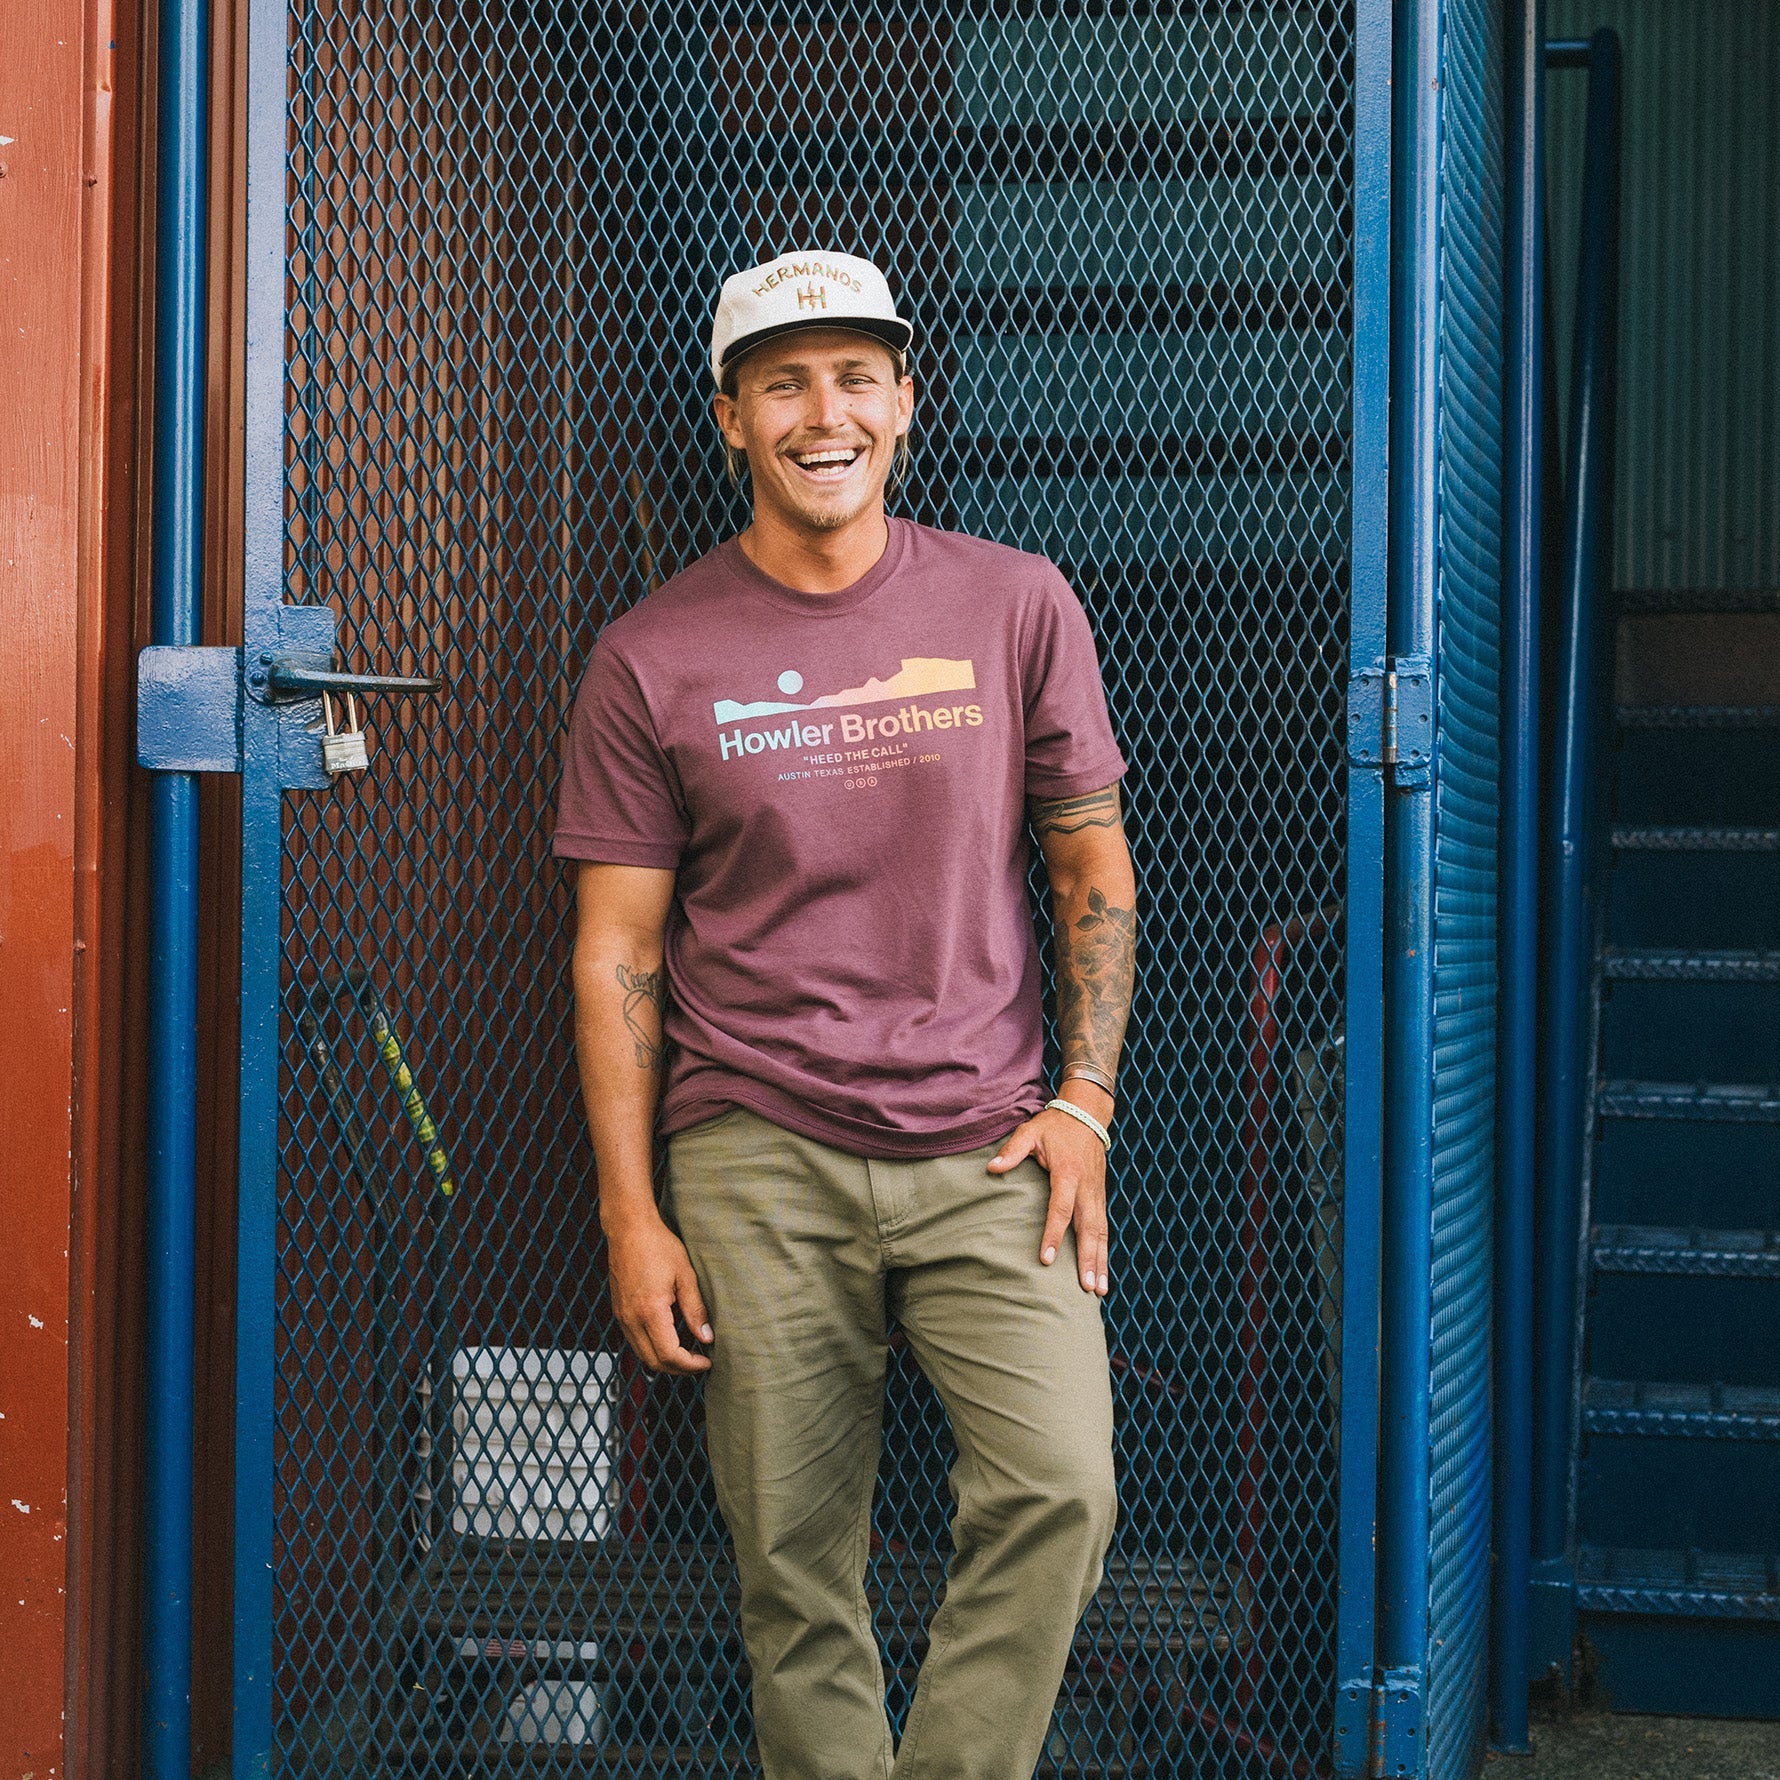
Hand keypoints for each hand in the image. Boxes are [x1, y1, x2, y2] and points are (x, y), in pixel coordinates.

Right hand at [603, 1212, 712, 1373]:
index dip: (690, 1365)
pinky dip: (652, 1348)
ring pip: (642, 1354)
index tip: (707, 1361)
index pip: (670, 1355)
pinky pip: (634, 1341)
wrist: (628, 1228)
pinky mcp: (619, 1311)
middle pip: (653, 1362)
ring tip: (687, 1353)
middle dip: (678, 1369)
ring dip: (664, 1360)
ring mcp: (622, 1316)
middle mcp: (631, 1319)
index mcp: (650, 1311)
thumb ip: (695, 1309)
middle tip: (699, 1362)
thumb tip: (706, 1337)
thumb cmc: (658, 1245)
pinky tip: (669, 1338)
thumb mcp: (685, 1275)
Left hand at [987, 1101, 1109, 1297]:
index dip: (1053, 1234)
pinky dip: (1103, 1250)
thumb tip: (991, 1168)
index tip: (1046, 1259)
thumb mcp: (1030, 1131)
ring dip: (1101, 1261)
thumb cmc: (1054, 1126)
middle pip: (1089, 1228)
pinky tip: (1102, 1271)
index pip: (1061, 1209)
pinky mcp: (1100, 1196)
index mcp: (1067, 1173)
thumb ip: (1012, 1150)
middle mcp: (1086, 1187)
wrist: (1087, 1114)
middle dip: (1090, 1259)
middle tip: (1088, 1288)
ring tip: (1100, 1290)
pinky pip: (1103, 1228)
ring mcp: (1097, 1193)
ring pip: (1101, 1232)